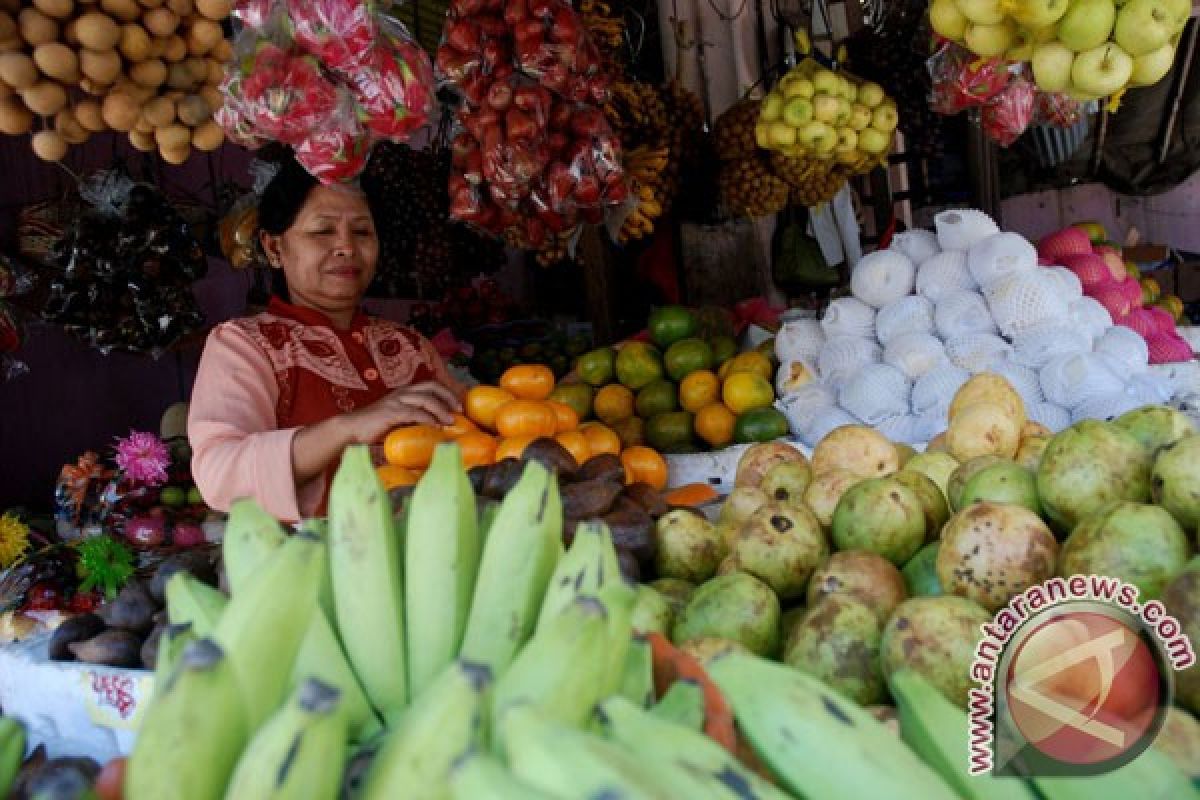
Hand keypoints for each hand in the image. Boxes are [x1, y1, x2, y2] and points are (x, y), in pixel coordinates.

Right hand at [346, 382, 460, 443]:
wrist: (351, 429)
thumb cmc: (375, 427)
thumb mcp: (399, 420)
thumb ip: (414, 419)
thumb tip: (436, 428)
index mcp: (404, 392)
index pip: (431, 385)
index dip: (447, 393)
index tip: (458, 406)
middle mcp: (401, 392)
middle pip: (431, 387)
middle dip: (448, 397)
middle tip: (459, 410)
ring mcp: (395, 401)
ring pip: (426, 399)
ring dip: (441, 410)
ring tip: (450, 421)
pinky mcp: (390, 412)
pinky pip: (414, 412)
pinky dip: (427, 419)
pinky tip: (436, 426)